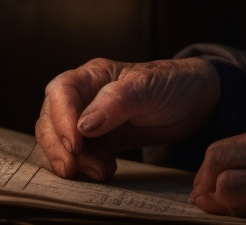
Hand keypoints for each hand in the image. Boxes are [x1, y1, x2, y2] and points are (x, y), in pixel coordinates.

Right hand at [35, 57, 219, 181]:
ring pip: (60, 141)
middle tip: (72, 168)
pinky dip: (84, 167)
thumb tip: (84, 125)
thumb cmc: (172, 84)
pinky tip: (104, 171)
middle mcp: (84, 97)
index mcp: (93, 75)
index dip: (61, 119)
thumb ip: (116, 102)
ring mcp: (90, 121)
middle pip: (50, 119)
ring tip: (99, 171)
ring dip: (72, 160)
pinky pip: (79, 156)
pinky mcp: (100, 141)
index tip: (75, 144)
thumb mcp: (148, 87)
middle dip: (57, 146)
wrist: (195, 102)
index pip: (61, 92)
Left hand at [191, 127, 245, 224]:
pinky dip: (227, 203)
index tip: (207, 192)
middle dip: (203, 180)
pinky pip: (235, 188)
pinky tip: (237, 214)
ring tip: (220, 210)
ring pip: (221, 170)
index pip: (228, 145)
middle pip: (218, 153)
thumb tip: (223, 189)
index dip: (209, 170)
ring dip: (213, 195)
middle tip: (204, 203)